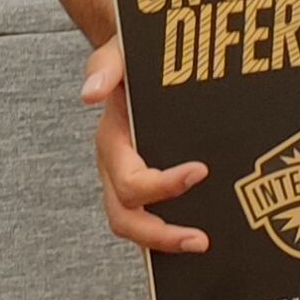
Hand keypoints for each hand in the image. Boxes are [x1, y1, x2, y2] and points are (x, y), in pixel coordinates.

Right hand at [82, 40, 209, 253]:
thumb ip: (104, 66)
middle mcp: (117, 170)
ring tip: (202, 245)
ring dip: (166, 243)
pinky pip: (155, 219)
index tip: (200, 172)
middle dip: (161, 235)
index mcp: (112, 144)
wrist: (136, 64)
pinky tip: (210, 235)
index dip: (163, 185)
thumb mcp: (118, 54)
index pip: (131, 181)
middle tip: (200, 240)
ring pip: (137, 228)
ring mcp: (131, 183)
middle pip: (126, 220)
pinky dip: (172, 235)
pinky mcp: (149, 188)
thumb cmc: (129, 62)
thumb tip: (89, 94)